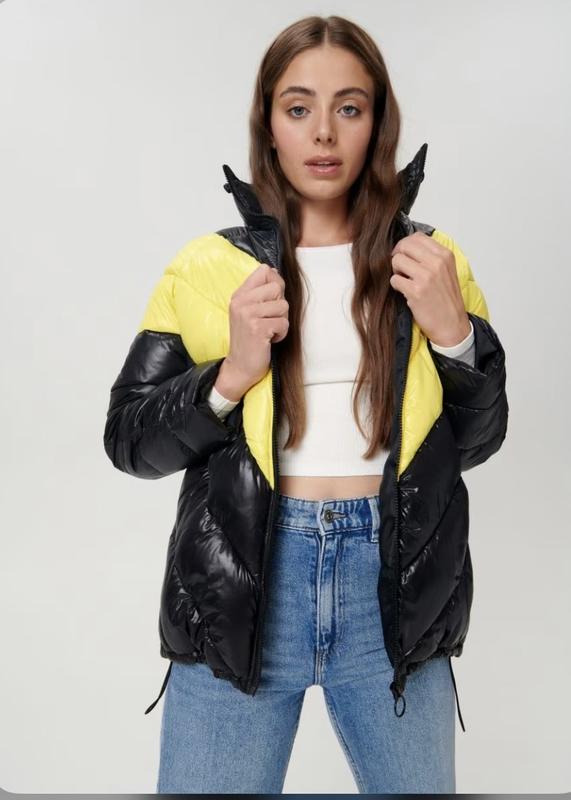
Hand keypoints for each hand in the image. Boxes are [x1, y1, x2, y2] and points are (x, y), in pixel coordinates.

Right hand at [224, 263, 288, 390]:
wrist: (239, 366)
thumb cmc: (249, 339)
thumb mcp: (248, 311)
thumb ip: (260, 292)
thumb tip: (274, 271)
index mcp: (239, 295)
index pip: (264, 270)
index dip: (275, 283)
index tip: (271, 301)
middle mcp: (241, 302)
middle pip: (277, 287)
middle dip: (280, 305)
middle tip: (268, 320)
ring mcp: (248, 315)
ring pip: (283, 306)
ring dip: (281, 321)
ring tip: (268, 330)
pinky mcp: (257, 328)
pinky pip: (284, 323)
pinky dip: (281, 334)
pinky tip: (269, 340)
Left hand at [389, 232, 470, 345]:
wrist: (451, 325)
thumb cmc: (447, 300)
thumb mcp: (446, 271)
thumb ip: (431, 256)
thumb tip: (408, 246)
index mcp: (445, 255)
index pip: (417, 237)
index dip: (405, 245)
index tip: (404, 255)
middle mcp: (437, 263)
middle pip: (404, 246)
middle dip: (398, 256)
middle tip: (401, 268)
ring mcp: (426, 276)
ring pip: (396, 261)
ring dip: (396, 271)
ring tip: (404, 281)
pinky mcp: (416, 291)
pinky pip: (394, 279)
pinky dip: (396, 286)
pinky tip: (405, 292)